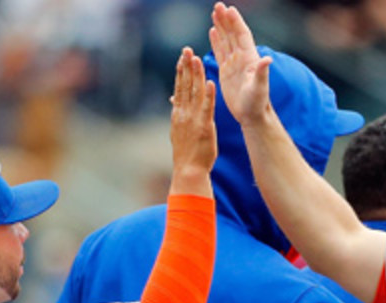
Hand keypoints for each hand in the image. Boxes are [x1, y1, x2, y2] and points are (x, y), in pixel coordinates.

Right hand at [169, 47, 216, 195]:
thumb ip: (179, 116)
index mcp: (178, 114)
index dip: (181, 72)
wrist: (189, 170)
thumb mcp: (179, 132)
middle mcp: (184, 113)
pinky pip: (207, 107)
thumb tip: (175, 103)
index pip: (179, 88)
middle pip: (184, 85)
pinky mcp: (204, 126)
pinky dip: (208, 94)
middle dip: (185, 67)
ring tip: (196, 59)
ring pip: (194, 93)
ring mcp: (193, 119)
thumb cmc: (187, 154)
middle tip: (187, 50)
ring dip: (195, 75)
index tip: (182, 58)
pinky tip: (210, 82)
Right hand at [209, 2, 271, 125]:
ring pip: (226, 40)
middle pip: (233, 34)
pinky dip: (216, 41)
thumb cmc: (258, 103)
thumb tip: (268, 59)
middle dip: (226, 19)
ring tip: (215, 13)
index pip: (242, 35)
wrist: (252, 116)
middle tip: (218, 5)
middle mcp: (242, 59)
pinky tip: (213, 31)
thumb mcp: (260, 88)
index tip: (229, 9)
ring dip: (221, 26)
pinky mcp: (226, 71)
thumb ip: (262, 73)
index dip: (236, 22)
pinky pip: (220, 52)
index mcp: (250, 59)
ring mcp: (234, 64)